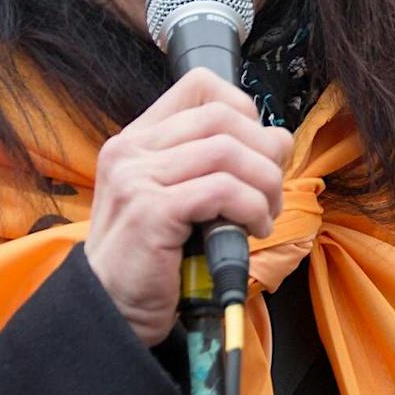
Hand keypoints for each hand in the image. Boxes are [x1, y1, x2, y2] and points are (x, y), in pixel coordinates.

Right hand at [86, 70, 288, 343]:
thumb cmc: (157, 253)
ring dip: (264, 184)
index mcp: (138, 138)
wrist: (114, 309)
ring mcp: (136, 179)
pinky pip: (222, 190)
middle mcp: (131, 150)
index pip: (200, 85)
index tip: (257, 149)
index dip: (244, 109)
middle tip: (272, 190)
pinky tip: (252, 230)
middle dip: (265, 151)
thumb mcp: (181, 193)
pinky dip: (252, 208)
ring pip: (228, 152)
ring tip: (265, 214)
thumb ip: (217, 160)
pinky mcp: (150, 211)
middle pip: (223, 117)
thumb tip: (280, 138)